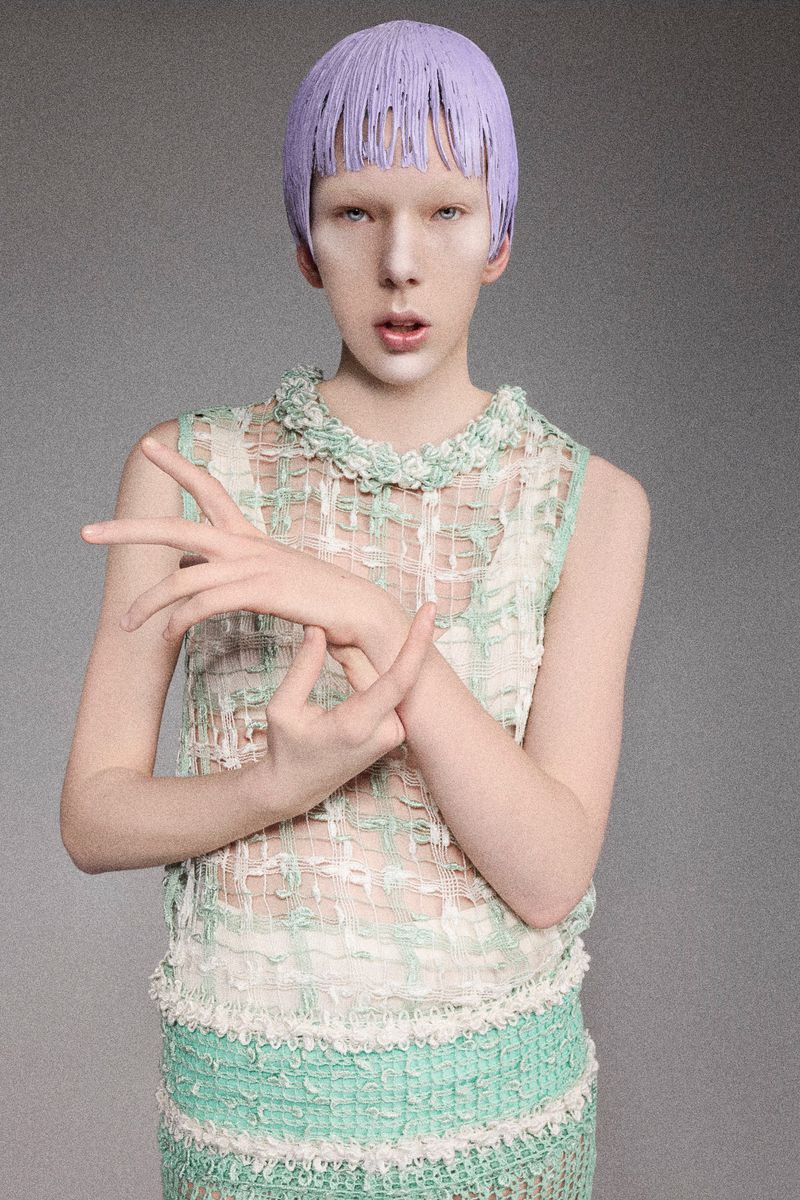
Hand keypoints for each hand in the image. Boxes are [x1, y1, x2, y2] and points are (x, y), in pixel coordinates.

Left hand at [81, 435, 396, 647]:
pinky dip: (180, 620)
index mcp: (248, 536)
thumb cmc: (316, 600)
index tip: (149, 446)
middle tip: (86, 531)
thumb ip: (228, 573)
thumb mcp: (268, 580)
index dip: (178, 466)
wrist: (359, 612)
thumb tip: (189, 572)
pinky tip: (168, 635)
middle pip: (176, 527)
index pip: (208, 490)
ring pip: (182, 577)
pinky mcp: (259, 592)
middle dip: (127, 530)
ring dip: (148, 603)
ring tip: (125, 623)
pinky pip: (204, 604)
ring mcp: (252, 566)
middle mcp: (246, 544)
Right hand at [255, 607, 435, 822]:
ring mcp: (393, 736)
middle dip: (366, 655)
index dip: (417, 642)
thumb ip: (303, 667)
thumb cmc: (286, 748)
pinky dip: (371, 681)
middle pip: (390, 674)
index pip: (400, 678)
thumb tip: (318, 629)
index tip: (429, 611)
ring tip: (330, 704)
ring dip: (365, 671)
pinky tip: (343, 706)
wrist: (297, 788)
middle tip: (335, 675)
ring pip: (390, 683)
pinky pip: (389, 695)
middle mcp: (385, 732)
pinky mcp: (394, 734)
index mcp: (359, 725)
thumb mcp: (283, 707)